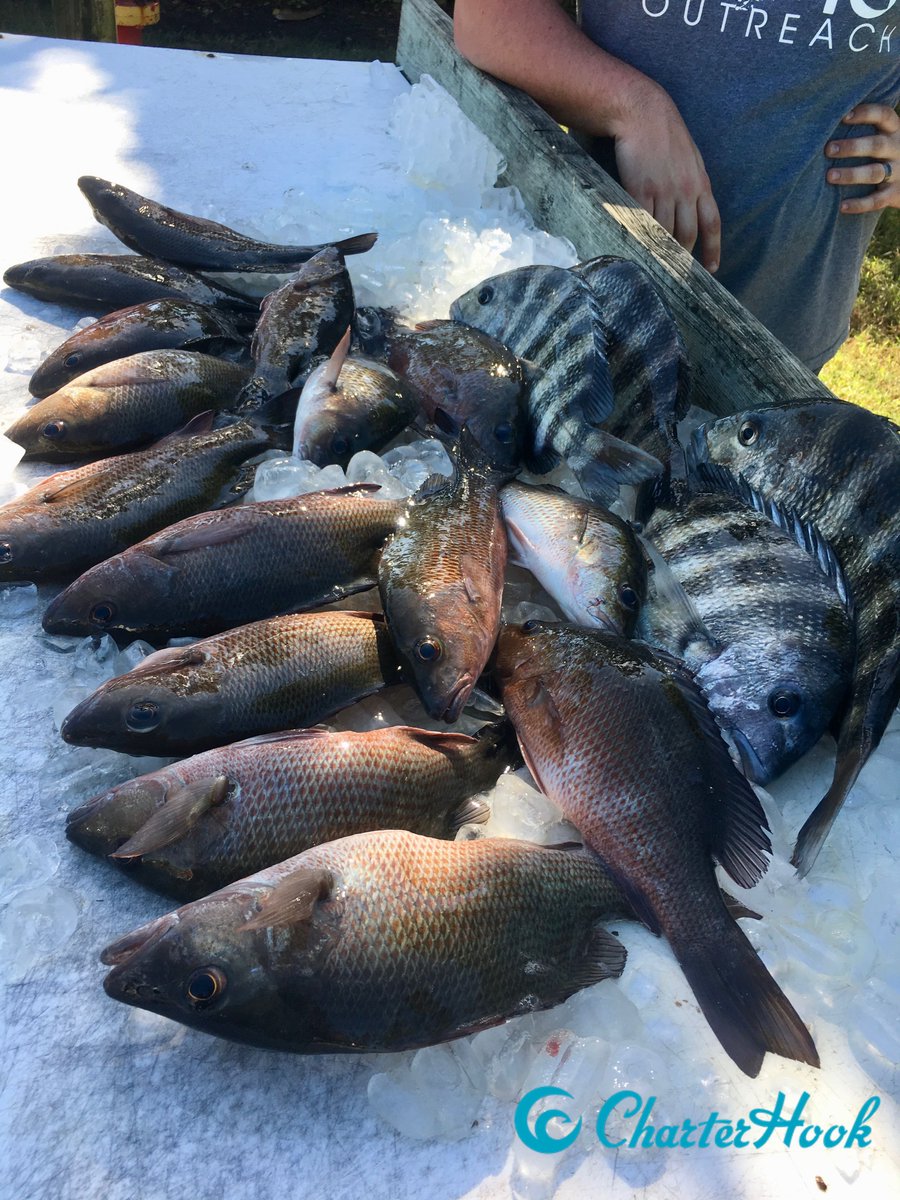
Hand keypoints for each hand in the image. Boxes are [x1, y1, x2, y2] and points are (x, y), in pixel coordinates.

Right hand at [611, 79, 720, 273]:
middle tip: (676, 274)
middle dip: (682, 257)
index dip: (713, 249)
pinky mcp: (639, 190)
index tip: (711, 270)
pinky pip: (642, 222)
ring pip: (664, 233)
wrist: (641, 112)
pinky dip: (641, 238)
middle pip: (686, 235)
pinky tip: (637, 248)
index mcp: (700, 182)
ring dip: (660, 251)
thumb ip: (692, 182)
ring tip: (654, 266)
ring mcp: (662, 192)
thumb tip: (691, 206)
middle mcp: (685, 190)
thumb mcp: (689, 156)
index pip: (712, 223)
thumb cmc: (663, 133)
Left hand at [825, 104, 899, 213]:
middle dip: (852, 147)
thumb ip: (864, 130)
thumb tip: (827, 122)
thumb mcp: (884, 136)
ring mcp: (898, 172)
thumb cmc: (887, 153)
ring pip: (874, 173)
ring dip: (852, 174)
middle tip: (828, 149)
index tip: (843, 116)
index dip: (865, 114)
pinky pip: (877, 201)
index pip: (883, 115)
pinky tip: (842, 206)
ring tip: (829, 176)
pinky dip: (859, 204)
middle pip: (876, 145)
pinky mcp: (895, 194)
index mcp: (894, 131)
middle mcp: (897, 149)